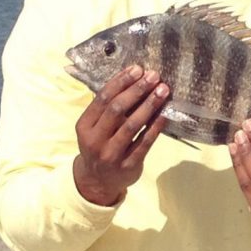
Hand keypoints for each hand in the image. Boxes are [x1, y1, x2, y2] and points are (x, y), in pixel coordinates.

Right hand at [73, 65, 168, 205]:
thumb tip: (133, 80)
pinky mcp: (129, 165)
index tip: (137, 69)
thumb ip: (107, 109)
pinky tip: (165, 113)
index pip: (103, 99)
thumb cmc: (100, 146)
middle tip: (154, 76)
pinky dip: (156, 126)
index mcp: (84, 126)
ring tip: (163, 91)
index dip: (121, 82)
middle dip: (137, 90)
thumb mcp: (94, 128)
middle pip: (118, 110)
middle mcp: (95, 140)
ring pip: (132, 125)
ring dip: (149, 105)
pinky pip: (145, 142)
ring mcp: (111, 154)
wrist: (98, 181)